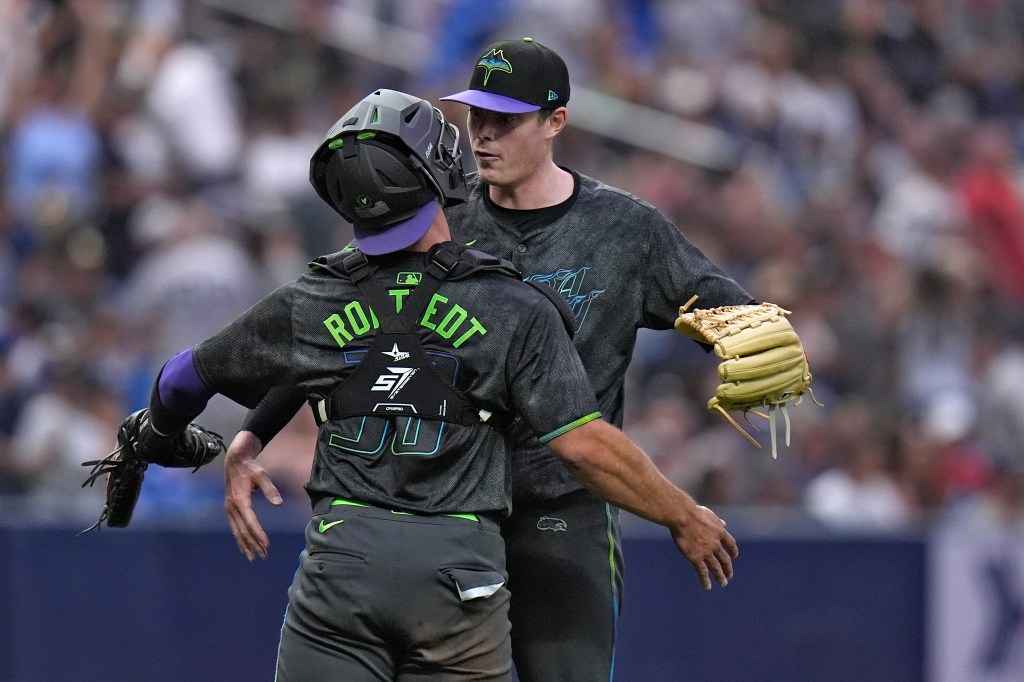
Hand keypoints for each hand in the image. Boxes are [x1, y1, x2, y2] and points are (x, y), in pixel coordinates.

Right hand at [224, 431, 281, 560]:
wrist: (235, 462)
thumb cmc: (251, 468)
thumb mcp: (262, 475)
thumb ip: (270, 489)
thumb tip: (279, 504)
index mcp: (240, 500)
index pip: (251, 522)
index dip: (259, 534)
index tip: (267, 544)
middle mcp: (232, 507)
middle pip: (243, 530)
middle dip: (253, 544)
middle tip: (263, 556)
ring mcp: (229, 509)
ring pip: (237, 531)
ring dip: (245, 544)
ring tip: (253, 557)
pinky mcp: (229, 509)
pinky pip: (234, 527)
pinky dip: (239, 538)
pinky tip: (244, 547)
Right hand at [670, 505, 738, 590]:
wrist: (682, 516)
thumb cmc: (693, 512)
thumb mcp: (709, 514)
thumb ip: (717, 521)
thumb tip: (724, 523)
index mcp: (720, 532)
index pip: (731, 544)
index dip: (733, 552)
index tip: (733, 557)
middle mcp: (716, 544)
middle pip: (725, 559)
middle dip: (728, 568)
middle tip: (729, 576)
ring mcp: (706, 552)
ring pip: (716, 567)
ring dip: (720, 577)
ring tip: (723, 583)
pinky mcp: (695, 557)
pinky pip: (702, 572)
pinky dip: (705, 580)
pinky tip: (707, 587)